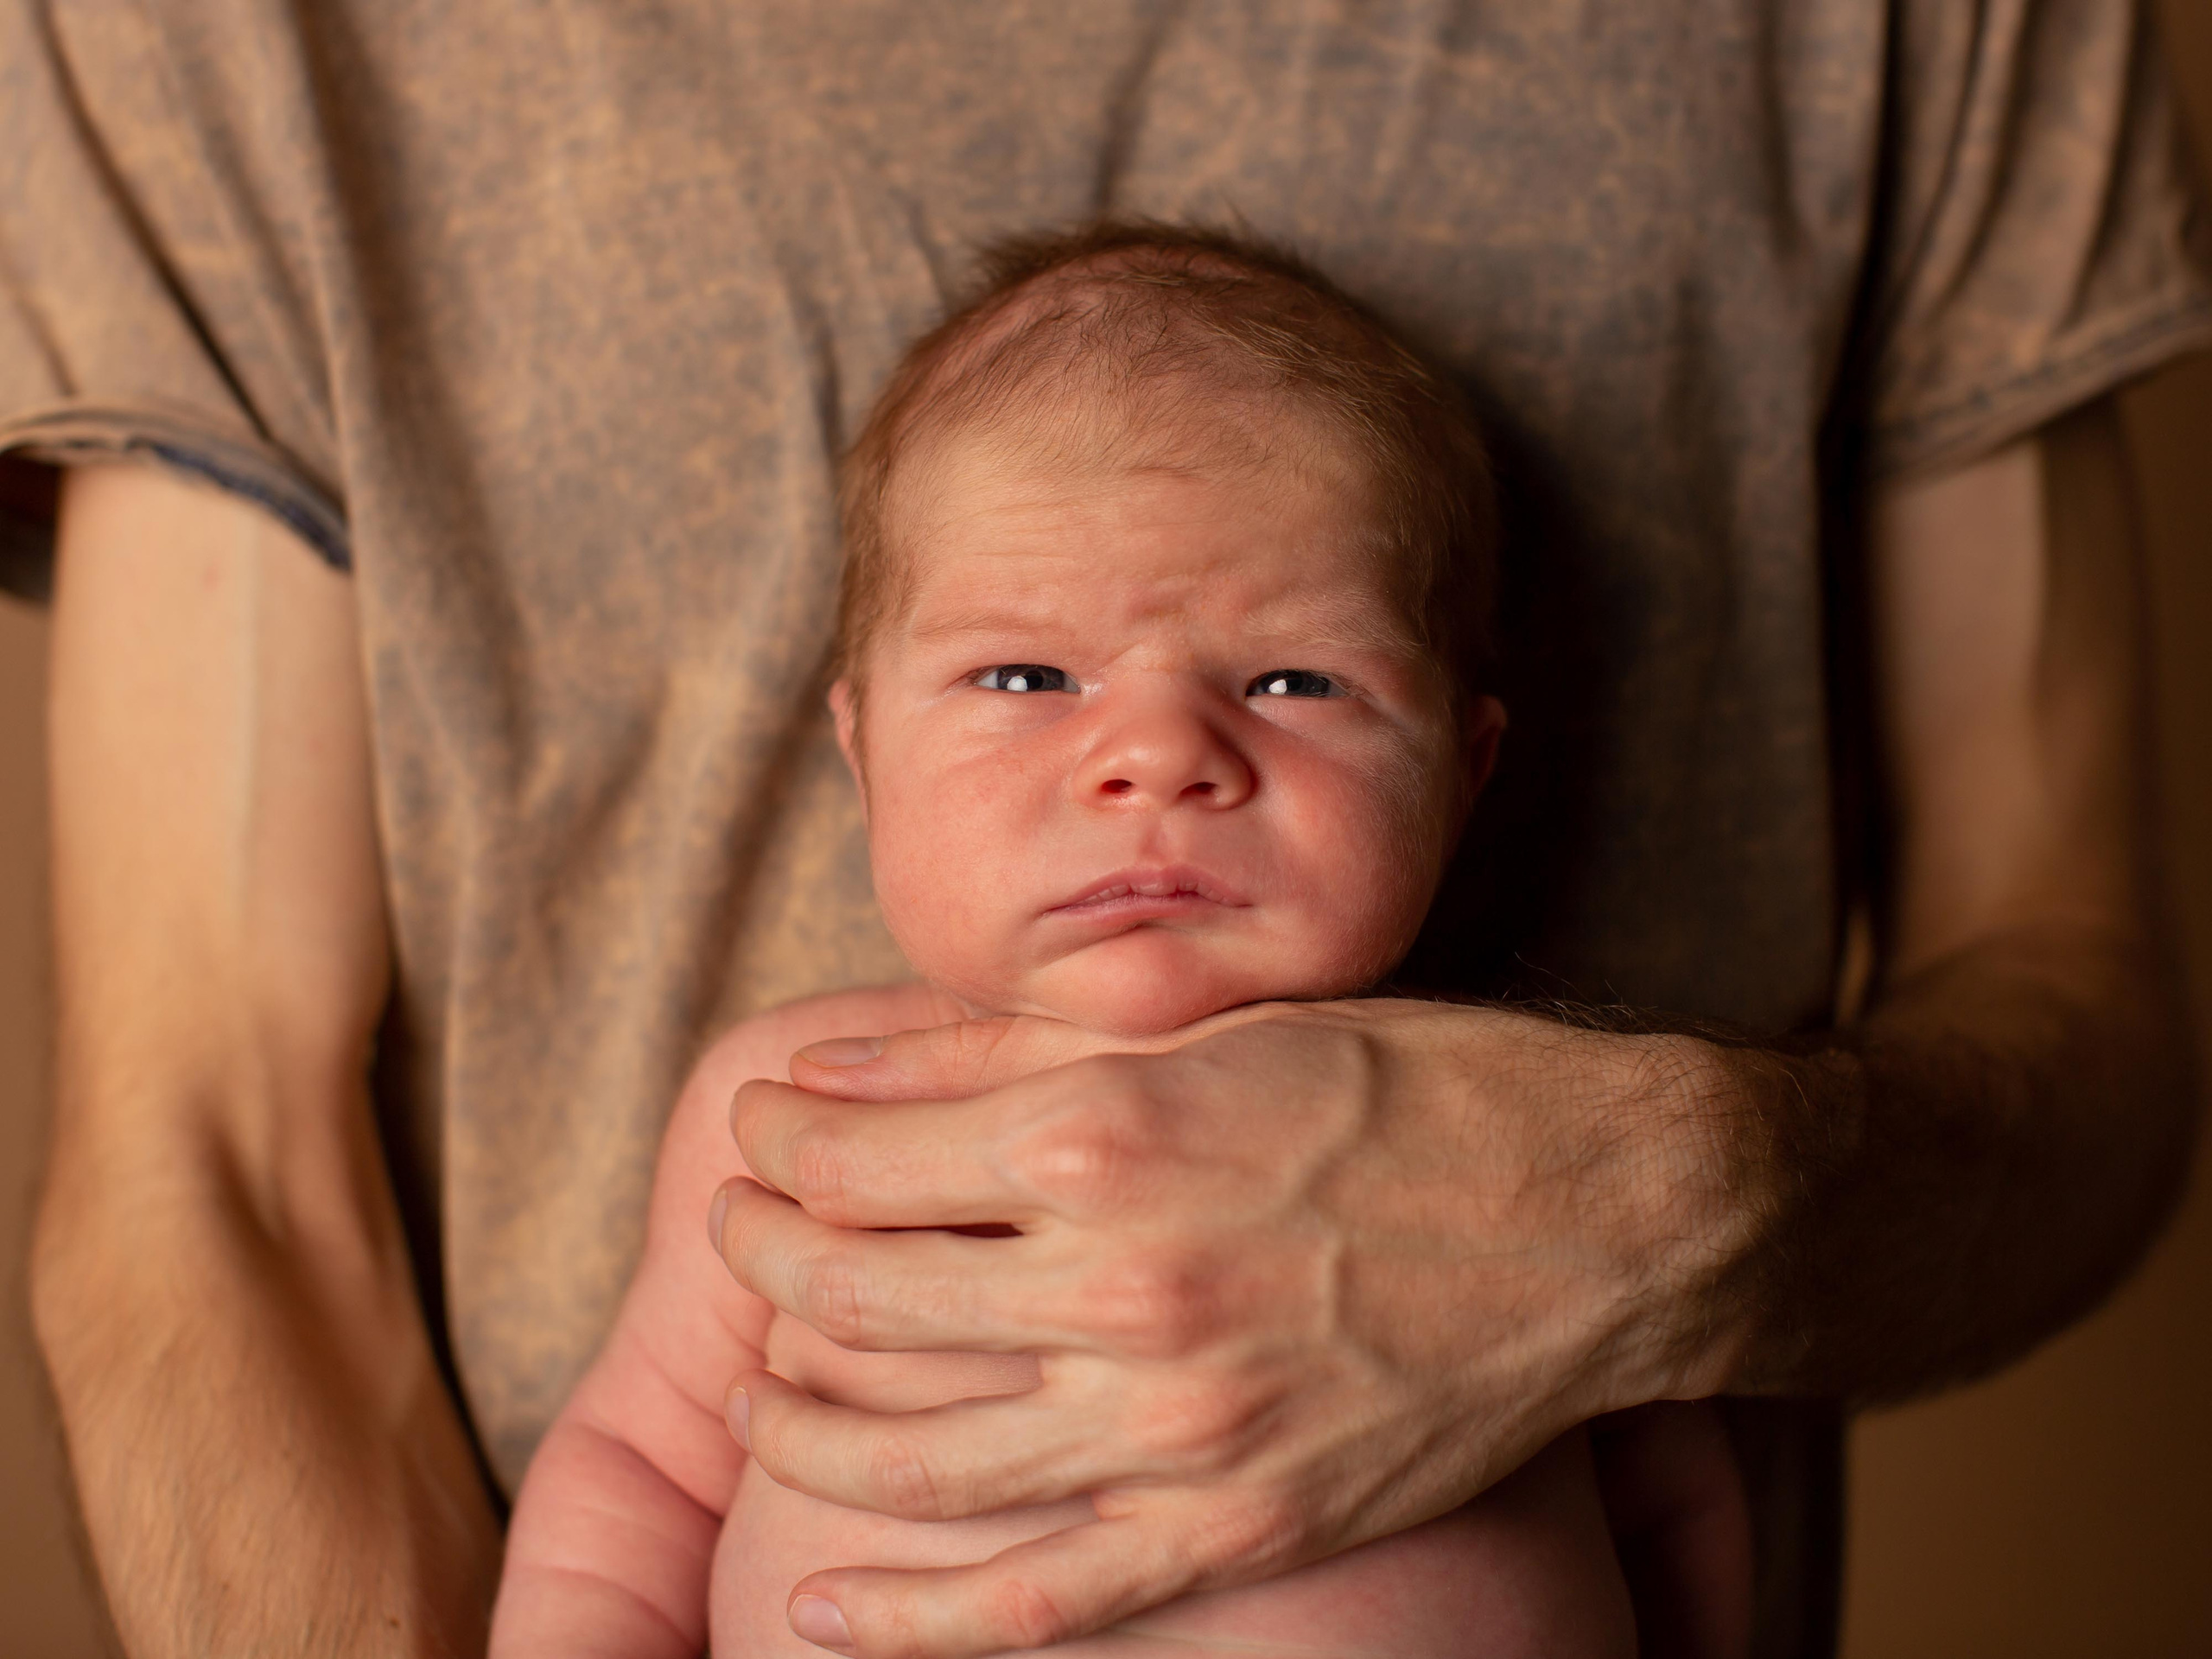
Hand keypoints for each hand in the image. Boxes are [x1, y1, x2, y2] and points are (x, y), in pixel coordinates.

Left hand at [712, 999, 1768, 1656]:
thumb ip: (1002, 1047)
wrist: (1612, 1217)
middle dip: (761, 1258)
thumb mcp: (1208, 1026)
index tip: (763, 1132)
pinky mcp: (1230, 1525)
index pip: (849, 1156)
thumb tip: (829, 1063)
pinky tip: (820, 1605)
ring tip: (762, 1382)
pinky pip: (1029, 1606)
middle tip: (748, 1234)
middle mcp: (1119, 1283)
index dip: (775, 1143)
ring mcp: (1173, 1424)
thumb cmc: (1414, 1090)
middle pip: (848, 1294)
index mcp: (1105, 1130)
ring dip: (793, 1419)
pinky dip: (904, 1619)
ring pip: (901, 1453)